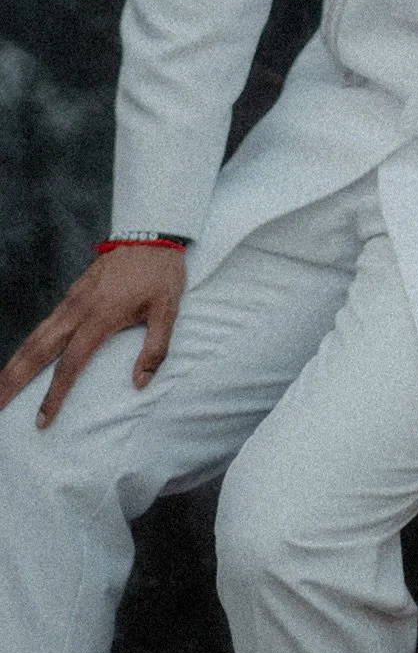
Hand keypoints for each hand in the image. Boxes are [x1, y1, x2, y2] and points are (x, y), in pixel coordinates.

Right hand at [0, 247, 185, 426]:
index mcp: (100, 317)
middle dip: (11, 380)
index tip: (42, 420)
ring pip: (33, 338)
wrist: (150, 232)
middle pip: (36, 351)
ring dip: (12, 364)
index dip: (54, 395)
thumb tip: (140, 384)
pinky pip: (41, 326)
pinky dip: (25, 347)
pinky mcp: (70, 295)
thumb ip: (156, 349)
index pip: (70, 364)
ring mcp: (70, 301)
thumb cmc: (160, 272)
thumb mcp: (168, 309)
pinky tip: (19, 361)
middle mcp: (77, 310)